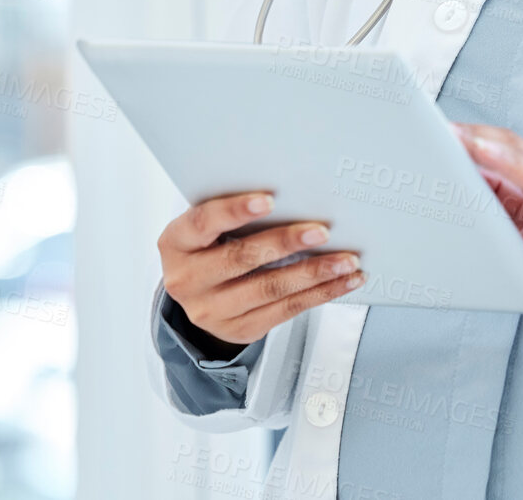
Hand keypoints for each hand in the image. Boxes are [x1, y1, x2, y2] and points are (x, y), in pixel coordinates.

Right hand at [158, 191, 365, 351]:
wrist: (196, 294)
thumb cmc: (208, 245)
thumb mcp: (206, 226)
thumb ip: (233, 211)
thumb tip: (292, 193)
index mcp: (176, 243)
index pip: (204, 223)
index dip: (236, 211)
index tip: (269, 199)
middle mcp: (188, 280)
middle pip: (242, 259)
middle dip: (287, 243)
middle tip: (323, 230)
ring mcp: (212, 311)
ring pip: (270, 289)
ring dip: (314, 273)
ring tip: (346, 259)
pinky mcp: (239, 330)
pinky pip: (286, 311)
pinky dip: (320, 294)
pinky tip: (342, 281)